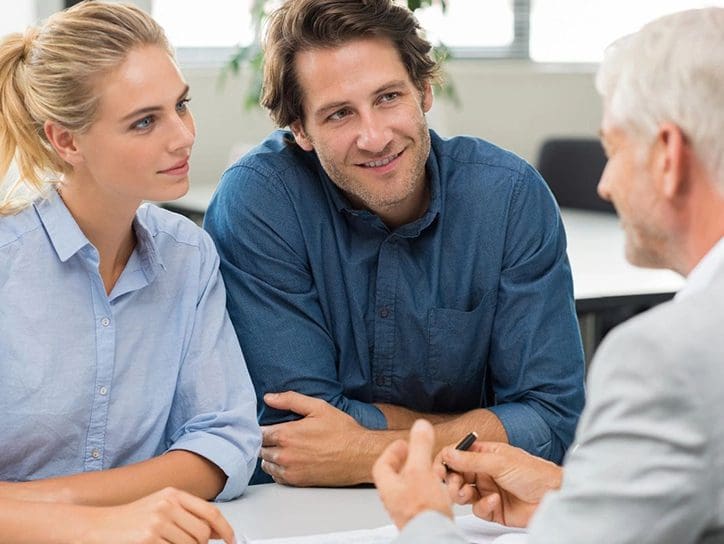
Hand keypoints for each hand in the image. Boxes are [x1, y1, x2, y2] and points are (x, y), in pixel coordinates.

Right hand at [80, 487, 234, 543]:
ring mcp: (157, 522)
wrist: (95, 527)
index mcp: (172, 494)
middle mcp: (167, 505)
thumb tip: (213, 531)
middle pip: (202, 533)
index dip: (225, 528)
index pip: (210, 512)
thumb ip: (186, 515)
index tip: (231, 539)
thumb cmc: (127, 521)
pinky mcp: (148, 539)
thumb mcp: (159, 508)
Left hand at [260, 391, 367, 485]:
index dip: (264, 428)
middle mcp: (284, 454)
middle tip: (280, 436)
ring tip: (285, 448)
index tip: (272, 426)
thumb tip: (268, 398)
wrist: (359, 455)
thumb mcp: (318, 407)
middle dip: (267, 441)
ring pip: (266, 463)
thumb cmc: (342, 431)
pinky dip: (278, 469)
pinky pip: (276, 476)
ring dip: (271, 455)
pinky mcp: (297, 482)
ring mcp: (290, 470)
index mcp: (287, 434)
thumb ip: (290, 400)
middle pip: (261, 448)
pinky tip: (290, 460)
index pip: (259, 432)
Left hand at [372, 419, 452, 529]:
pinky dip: (428, 489)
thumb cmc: (423, 509)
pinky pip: (421, 498)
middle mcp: (395, 500)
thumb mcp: (421, 470)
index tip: (402, 443)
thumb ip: (420, 447)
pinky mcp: (421, 517)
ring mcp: (407, 510)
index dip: (391, 452)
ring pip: (408, 488)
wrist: (434, 535)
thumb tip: (420, 426)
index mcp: (389, 487)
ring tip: (429, 468)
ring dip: (418, 475)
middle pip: (395, 477)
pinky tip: (439, 489)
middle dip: (405, 462)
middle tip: (414, 454)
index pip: (382, 465)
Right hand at [440, 441, 562, 527]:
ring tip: (467, 494)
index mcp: (484, 454)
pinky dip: (482, 506)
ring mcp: (486, 490)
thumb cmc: (534, 473)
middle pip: (455, 475)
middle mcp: (483, 471)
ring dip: (461, 494)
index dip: (445, 461)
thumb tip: (448, 454)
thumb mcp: (500, 462)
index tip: (438, 470)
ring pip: (462, 493)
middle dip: (451, 481)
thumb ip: (472, 460)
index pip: (456, 454)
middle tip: (453, 485)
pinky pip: (477, 509)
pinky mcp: (492, 509)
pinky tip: (494, 501)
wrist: (554, 497)